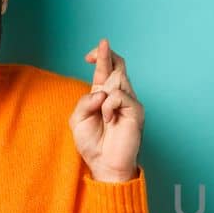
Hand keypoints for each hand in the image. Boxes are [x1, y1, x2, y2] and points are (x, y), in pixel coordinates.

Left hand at [69, 38, 143, 181]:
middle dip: (107, 56)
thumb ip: (84, 102)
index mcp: (103, 96)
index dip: (101, 56)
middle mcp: (118, 96)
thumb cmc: (92, 144)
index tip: (89, 55)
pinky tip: (109, 120)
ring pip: (117, 80)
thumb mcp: (78, 120)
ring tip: (102, 115)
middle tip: (99, 47)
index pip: (107, 69)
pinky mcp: (136, 111)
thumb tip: (101, 93)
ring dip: (103, 92)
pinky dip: (109, 106)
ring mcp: (129, 102)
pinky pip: (119, 96)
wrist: (104, 165)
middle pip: (118, 66)